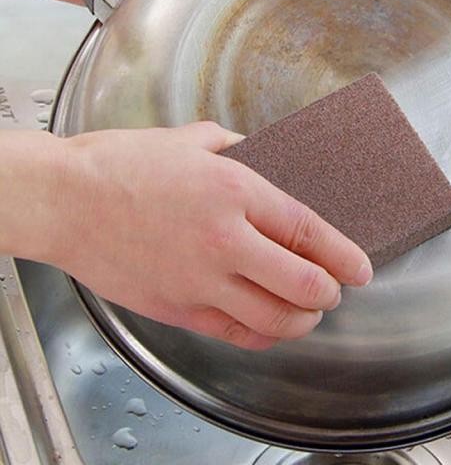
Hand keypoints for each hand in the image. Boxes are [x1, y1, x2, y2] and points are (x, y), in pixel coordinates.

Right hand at [1, 124, 372, 349]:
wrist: (66, 199)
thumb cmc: (123, 165)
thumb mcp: (193, 139)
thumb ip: (239, 147)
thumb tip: (264, 158)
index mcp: (235, 192)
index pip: (309, 232)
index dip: (344, 255)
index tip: (361, 268)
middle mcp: (225, 241)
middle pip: (303, 284)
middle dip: (330, 292)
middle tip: (335, 288)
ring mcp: (201, 281)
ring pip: (274, 319)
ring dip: (303, 319)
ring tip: (309, 310)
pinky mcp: (178, 308)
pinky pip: (236, 333)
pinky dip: (264, 334)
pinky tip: (269, 324)